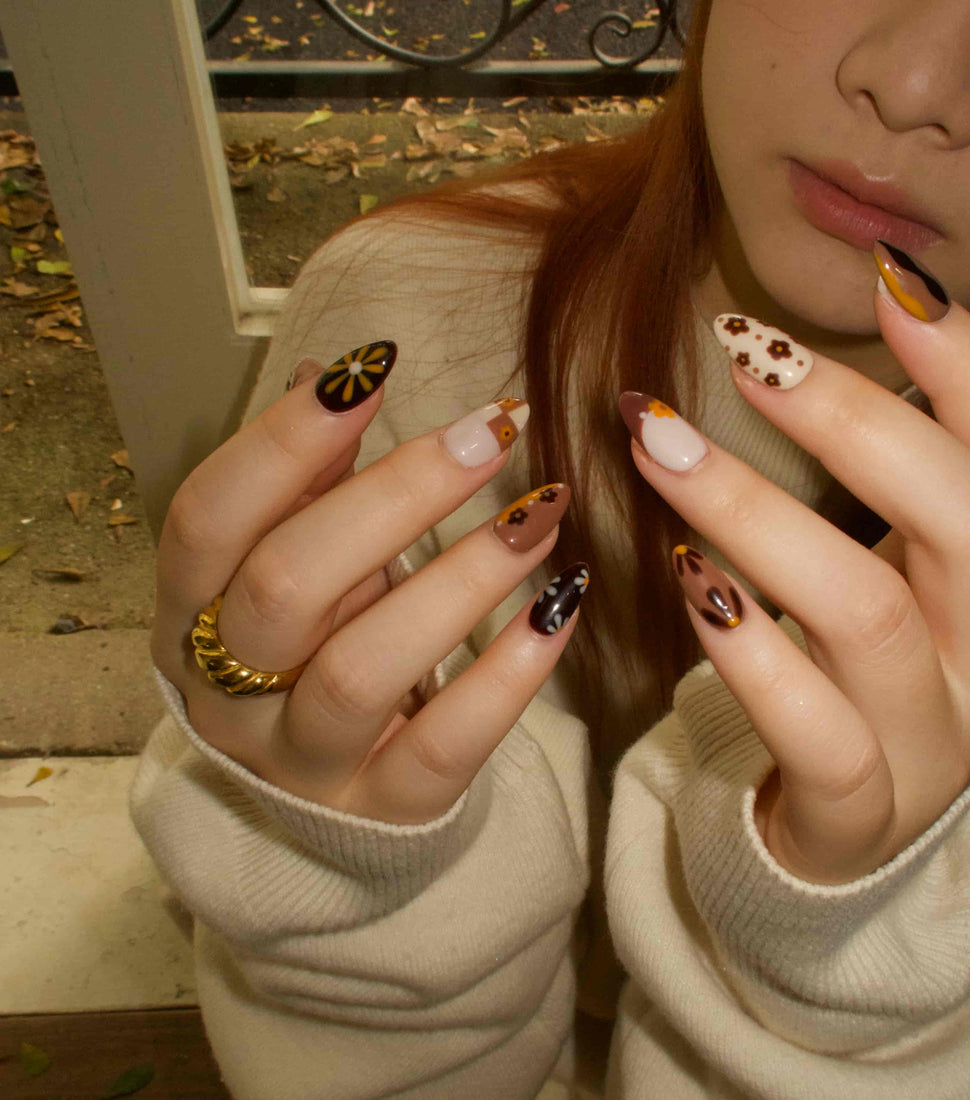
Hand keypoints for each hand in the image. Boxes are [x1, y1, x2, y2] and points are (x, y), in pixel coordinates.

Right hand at [151, 349, 583, 824]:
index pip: (207, 518)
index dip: (283, 441)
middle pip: (287, 585)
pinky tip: (562, 603)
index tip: (376, 368)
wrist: (318, 806)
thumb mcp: (289, 568)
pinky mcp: (386, 810)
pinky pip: (446, 746)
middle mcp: (229, 693)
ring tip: (545, 510)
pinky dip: (509, 672)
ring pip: (365, 669)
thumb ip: (305, 485)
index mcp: (189, 613)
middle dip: (397, 495)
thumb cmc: (311, 651)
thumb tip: (332, 375)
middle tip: (493, 431)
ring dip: (464, 577)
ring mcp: (305, 762)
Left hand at [621, 283, 969, 883]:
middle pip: (969, 524)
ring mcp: (935, 745)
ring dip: (755, 510)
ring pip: (865, 612)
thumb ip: (961, 483)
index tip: (884, 279)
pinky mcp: (855, 808)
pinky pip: (806, 723)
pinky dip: (741, 643)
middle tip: (743, 349)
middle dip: (855, 421)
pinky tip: (682, 576)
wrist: (850, 832)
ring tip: (660, 443)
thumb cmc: (876, 677)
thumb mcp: (933, 582)